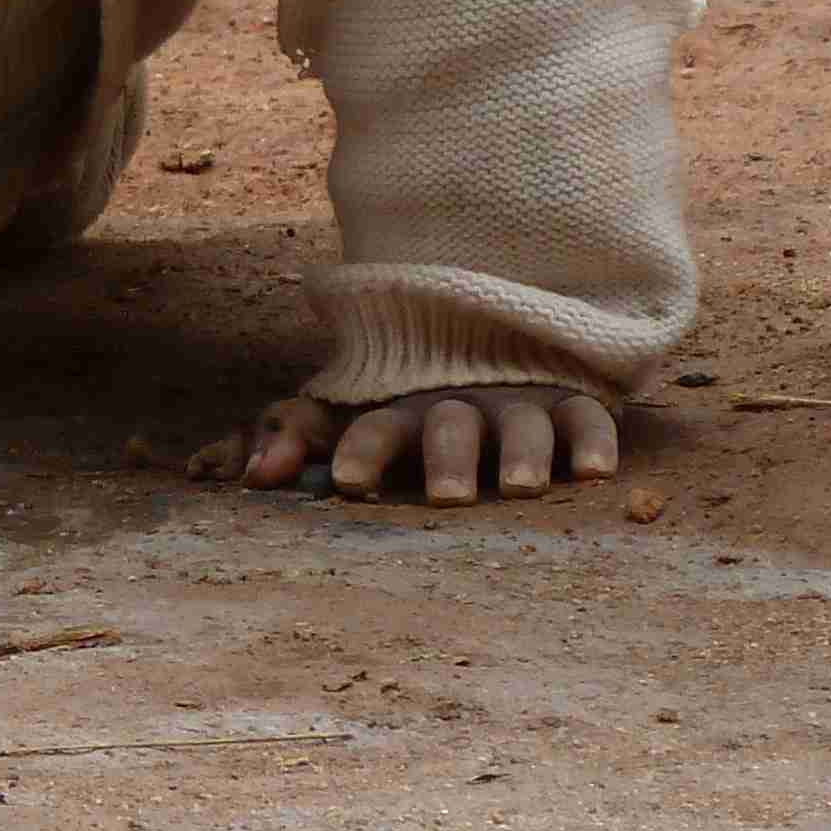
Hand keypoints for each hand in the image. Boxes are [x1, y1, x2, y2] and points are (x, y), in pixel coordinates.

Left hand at [192, 383, 619, 504]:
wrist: (484, 333)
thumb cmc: (401, 405)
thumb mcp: (344, 416)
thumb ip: (287, 438)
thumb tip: (238, 474)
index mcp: (399, 411)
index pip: (373, 427)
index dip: (359, 450)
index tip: (345, 482)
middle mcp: (459, 406)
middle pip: (451, 427)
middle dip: (446, 457)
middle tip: (444, 497)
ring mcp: (518, 403)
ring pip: (523, 425)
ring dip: (522, 453)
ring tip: (520, 488)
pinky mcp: (572, 403)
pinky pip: (588, 418)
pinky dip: (592, 439)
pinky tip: (593, 471)